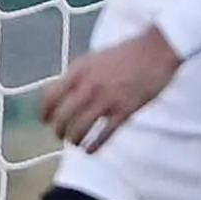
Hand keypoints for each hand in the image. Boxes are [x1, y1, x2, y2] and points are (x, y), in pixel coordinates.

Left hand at [39, 28, 183, 152]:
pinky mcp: (124, 110)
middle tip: (61, 136)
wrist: (156, 49)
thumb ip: (78, 75)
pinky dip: (93, 146)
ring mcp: (106, 99)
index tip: (45, 121)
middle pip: (62, 117)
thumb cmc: (126, 53)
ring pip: (79, 128)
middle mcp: (88, 85)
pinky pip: (103, 135)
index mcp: (78, 70)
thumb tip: (64, 94)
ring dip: (74, 140)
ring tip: (76, 143)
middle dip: (58, 130)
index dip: (44, 112)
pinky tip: (90, 150)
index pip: (50, 96)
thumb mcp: (94, 58)